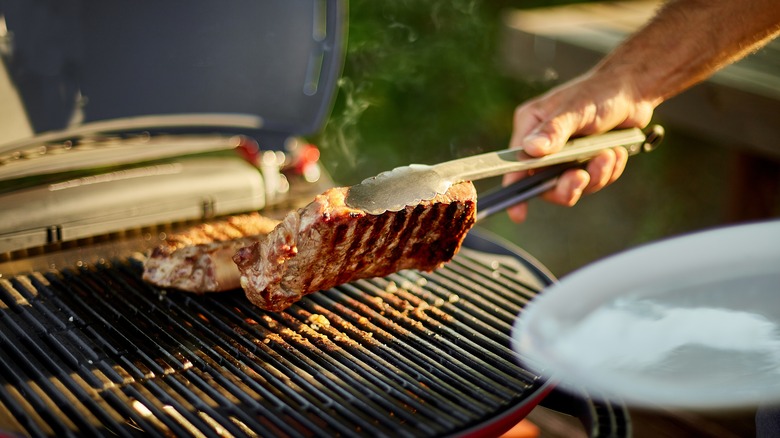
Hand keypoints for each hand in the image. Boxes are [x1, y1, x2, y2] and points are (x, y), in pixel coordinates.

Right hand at [503, 70, 654, 222]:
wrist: (633, 91)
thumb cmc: (599, 92)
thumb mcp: (576, 110)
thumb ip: (554, 131)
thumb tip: (531, 150)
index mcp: (531, 127)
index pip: (516, 164)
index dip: (516, 190)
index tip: (519, 213)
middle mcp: (543, 145)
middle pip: (545, 183)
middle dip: (568, 184)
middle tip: (583, 176)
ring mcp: (565, 156)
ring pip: (572, 185)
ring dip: (594, 176)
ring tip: (609, 155)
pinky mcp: (585, 162)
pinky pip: (592, 181)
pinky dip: (607, 171)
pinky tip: (616, 152)